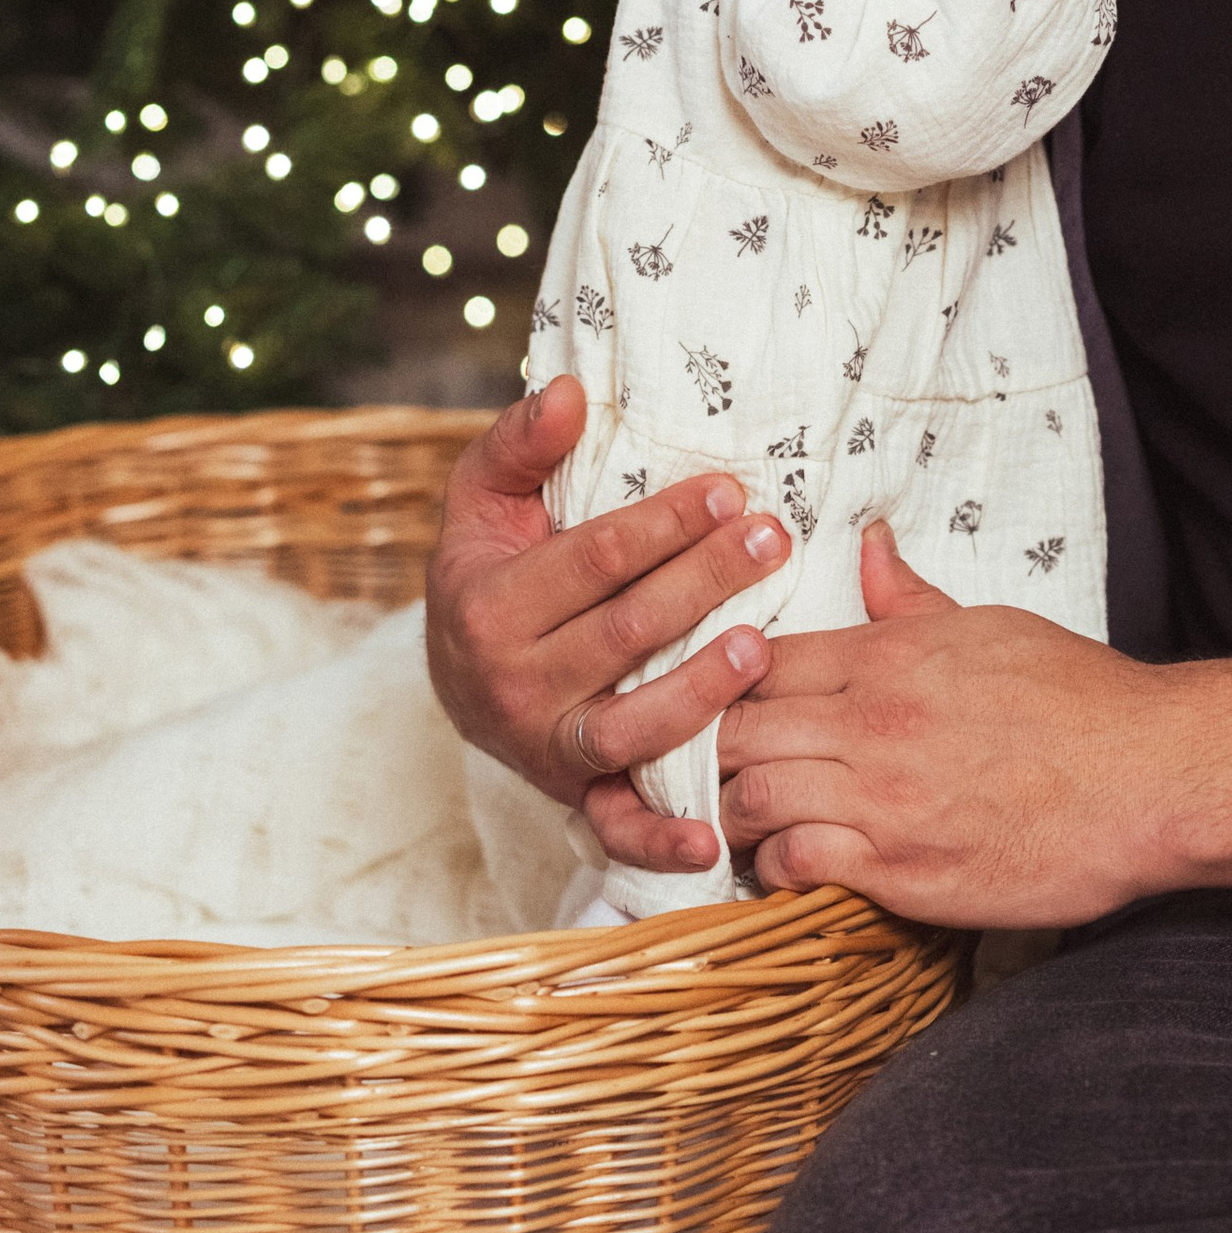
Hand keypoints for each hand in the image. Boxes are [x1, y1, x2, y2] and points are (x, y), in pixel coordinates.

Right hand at [423, 373, 792, 873]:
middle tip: (775, 537)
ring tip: (761, 644)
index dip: (667, 522)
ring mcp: (547, 749)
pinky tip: (713, 838)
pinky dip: (661, 841)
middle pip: (627, 630)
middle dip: (707, 579)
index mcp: (491, 606)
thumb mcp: (484, 494)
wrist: (457, 671)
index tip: (730, 488)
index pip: (597, 558)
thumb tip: (569, 391)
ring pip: (632, 725)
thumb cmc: (489, 564)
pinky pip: (617, 826)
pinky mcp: (574, 797)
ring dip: (702, 689)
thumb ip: (522, 441)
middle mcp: (514, 686)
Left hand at [709, 520, 1179, 926]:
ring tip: (745, 824)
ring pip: (752, 799)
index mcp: (891, 655)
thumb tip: (867, 546)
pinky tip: (788, 868)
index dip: (725, 684)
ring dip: (736, 815)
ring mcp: (884, 800)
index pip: (761, 660)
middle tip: (711, 774)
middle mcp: (875, 721)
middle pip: (738, 729)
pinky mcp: (903, 872)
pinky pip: (798, 866)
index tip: (718, 707)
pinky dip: (777, 869)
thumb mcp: (990, 626)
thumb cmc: (1079, 699)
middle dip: (712, 752)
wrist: (1149, 777)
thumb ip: (911, 598)